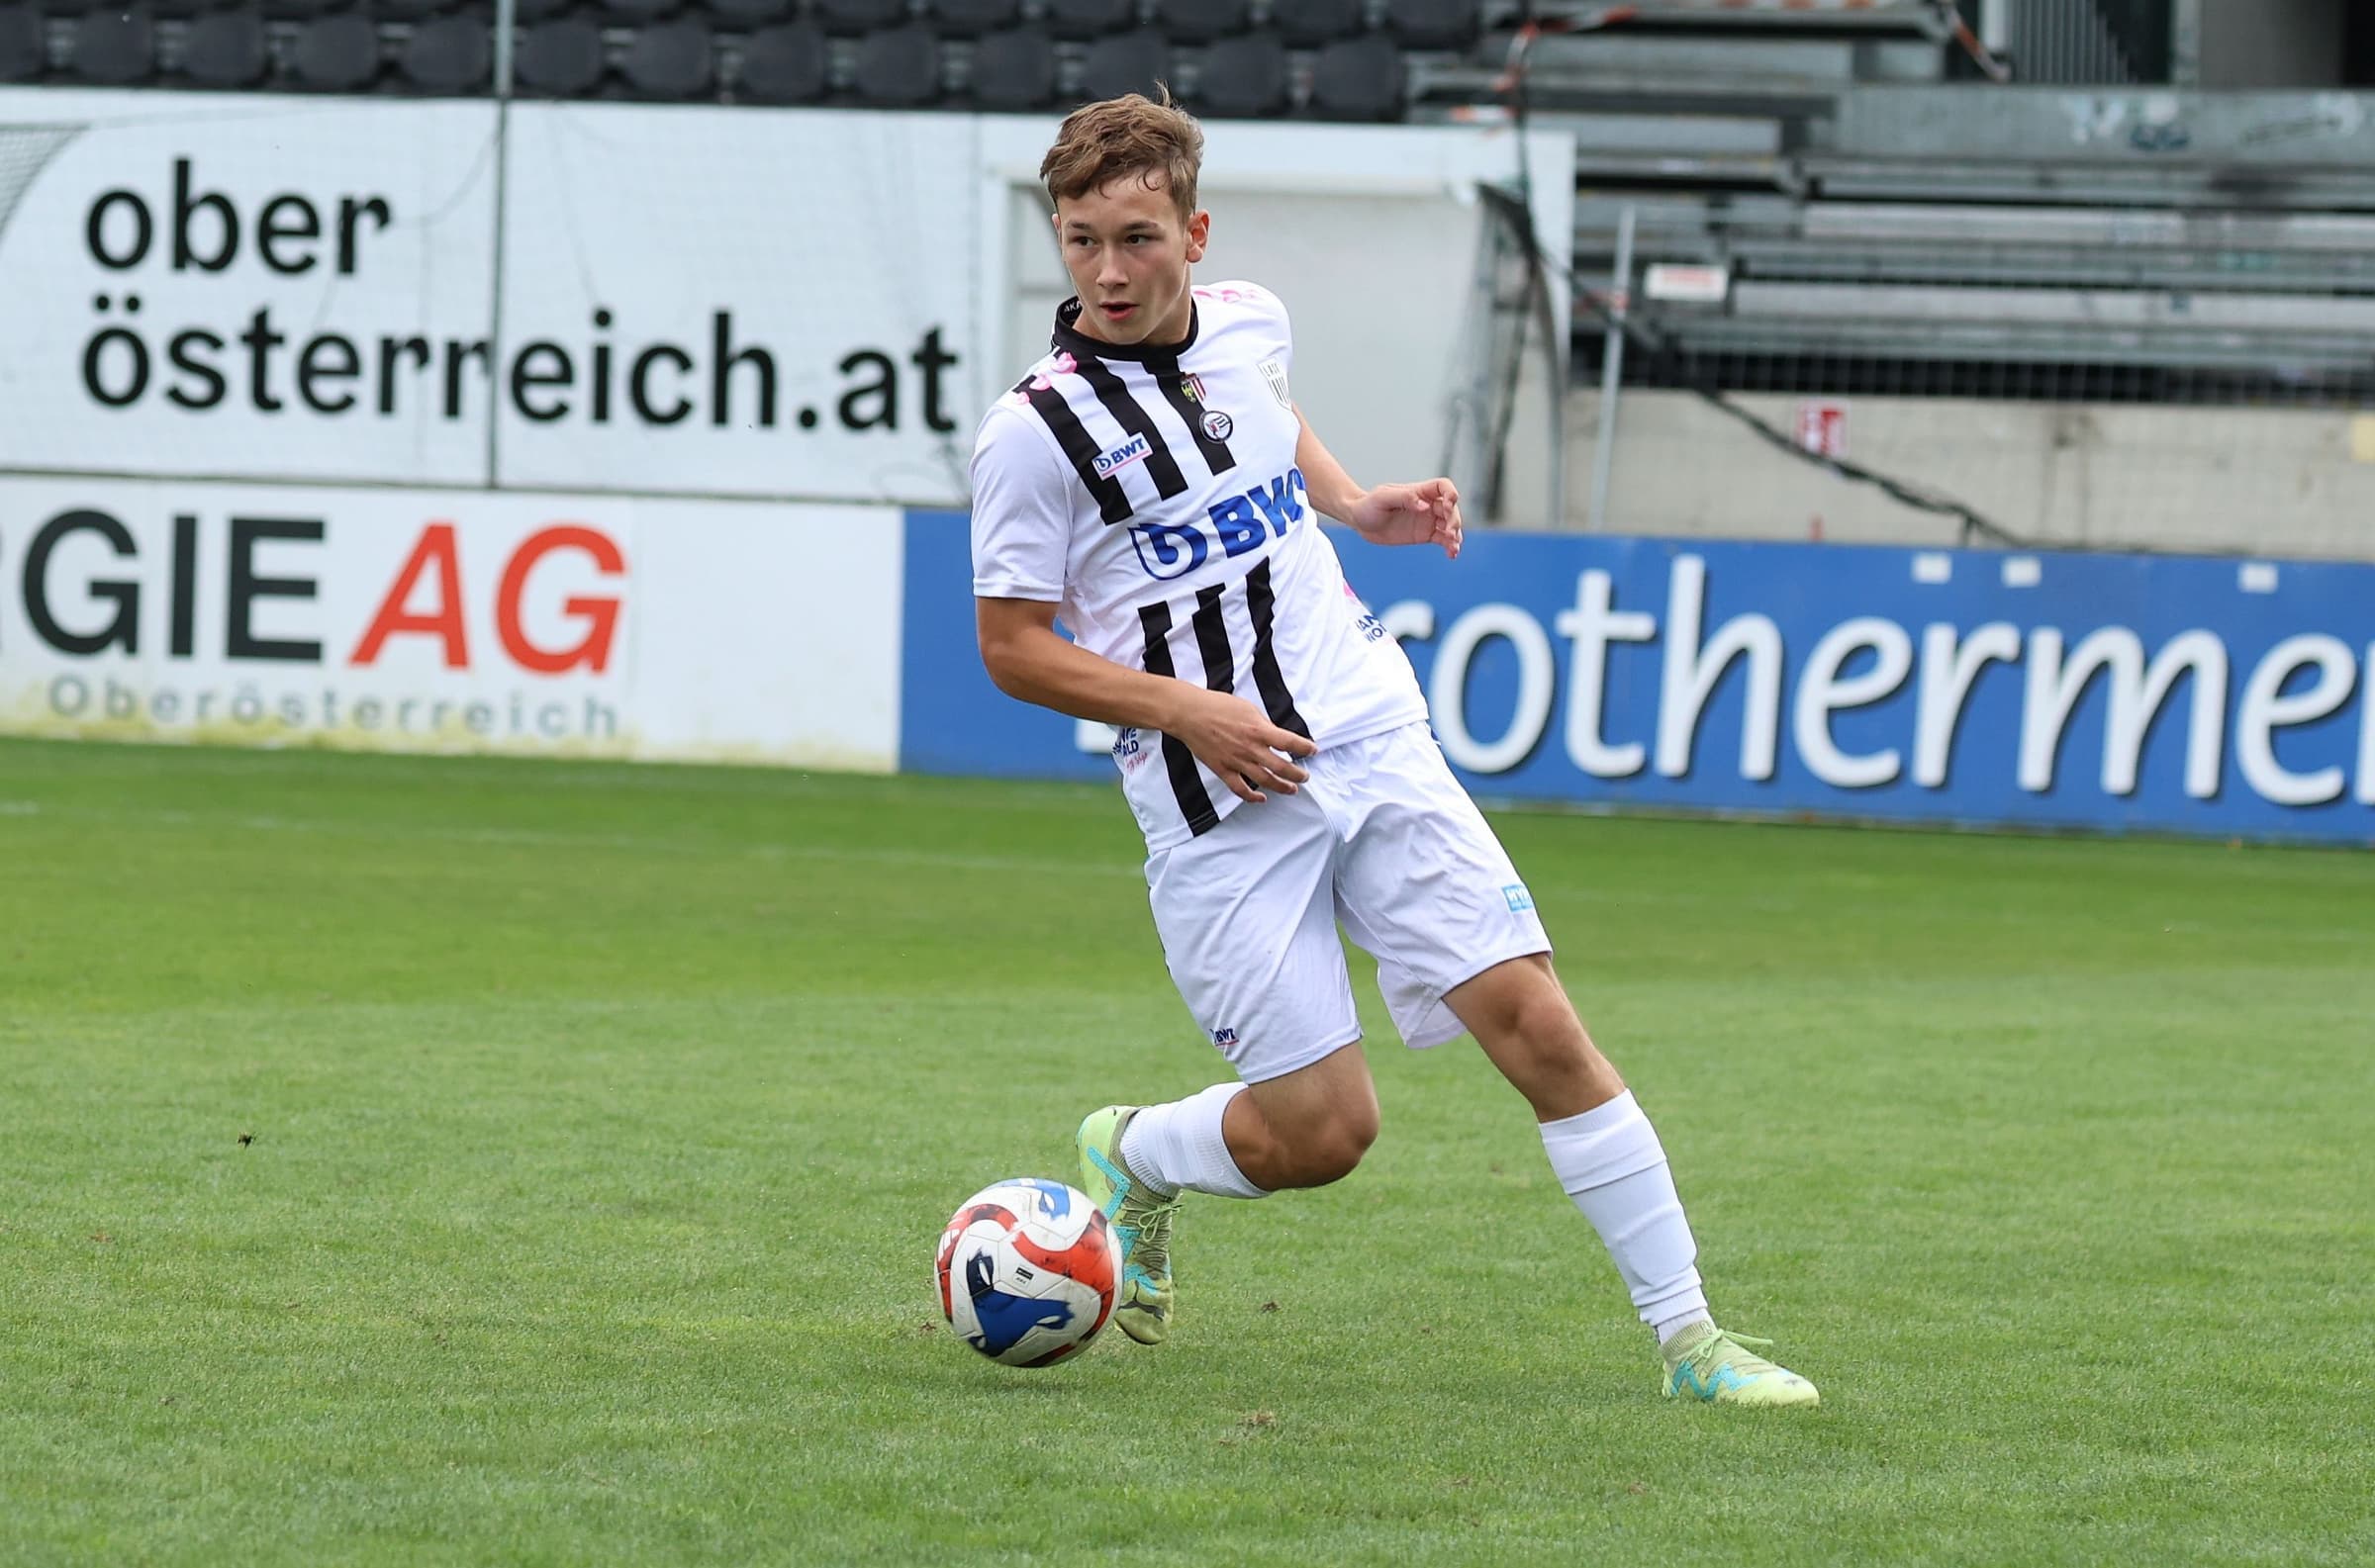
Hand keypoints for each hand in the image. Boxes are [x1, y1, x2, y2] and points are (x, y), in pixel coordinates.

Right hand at [1165, 687, 1315, 803]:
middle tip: (1305, 777)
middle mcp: (1250, 748)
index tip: (1313, 750)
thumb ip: (1264, 724)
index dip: (1305, 748)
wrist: (1189, 714)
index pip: (1290, 743)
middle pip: (1281, 767)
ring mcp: (1236, 761)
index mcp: (1259, 730)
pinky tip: (1261, 798)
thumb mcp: (1248, 708)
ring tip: (1292, 790)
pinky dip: (1252, 797)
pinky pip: (1240, 789)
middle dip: (1297, 774)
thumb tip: (1276, 736)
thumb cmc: (1217, 706)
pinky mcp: (1223, 770)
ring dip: (1282, 787)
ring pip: (1265, 781)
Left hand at [1348, 478, 1462, 558]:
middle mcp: (1427, 504)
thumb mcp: (1383, 498)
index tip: (1448, 505)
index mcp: (1419, 491)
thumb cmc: (1369, 505)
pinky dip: (1450, 546)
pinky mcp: (1424, 535)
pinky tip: (1452, 555)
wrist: (1359, 521)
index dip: (1451, 494)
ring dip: (1456, 535)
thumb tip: (1425, 506)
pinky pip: (1443, 540)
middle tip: (1449, 533)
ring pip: (1450, 525)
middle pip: (1451, 508)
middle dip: (1454, 520)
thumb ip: (1405, 498)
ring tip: (1453, 547)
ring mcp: (1427, 520)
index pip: (1443, 486)